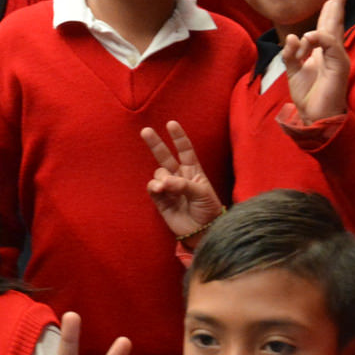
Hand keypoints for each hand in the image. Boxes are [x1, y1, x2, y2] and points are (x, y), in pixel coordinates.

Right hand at [142, 121, 224, 240]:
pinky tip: (159, 189)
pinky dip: (155, 187)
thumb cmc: (208, 210)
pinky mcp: (161, 200)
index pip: (185, 150)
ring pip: (159, 173)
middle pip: (165, 156)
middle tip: (145, 131)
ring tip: (167, 187)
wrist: (203, 231)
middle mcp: (179, 176)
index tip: (171, 123)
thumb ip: (183, 184)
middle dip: (155, 143)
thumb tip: (164, 182)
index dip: (178, 137)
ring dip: (162, 177)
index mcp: (193, 170)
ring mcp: (169, 187)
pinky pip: (153, 188)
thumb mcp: (202, 193)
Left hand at [283, 0, 351, 123]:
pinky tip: (310, 36)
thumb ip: (290, 53)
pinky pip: (331, 45)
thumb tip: (293, 37)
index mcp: (322, 52)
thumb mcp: (293, 70)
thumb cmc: (308, 95)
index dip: (330, 10)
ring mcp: (337, 58)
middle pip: (336, 23)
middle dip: (338, 3)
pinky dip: (320, 38)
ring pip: (334, 31)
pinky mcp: (339, 66)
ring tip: (325, 8)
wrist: (316, 118)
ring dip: (328, 17)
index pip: (327, 27)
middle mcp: (332, 52)